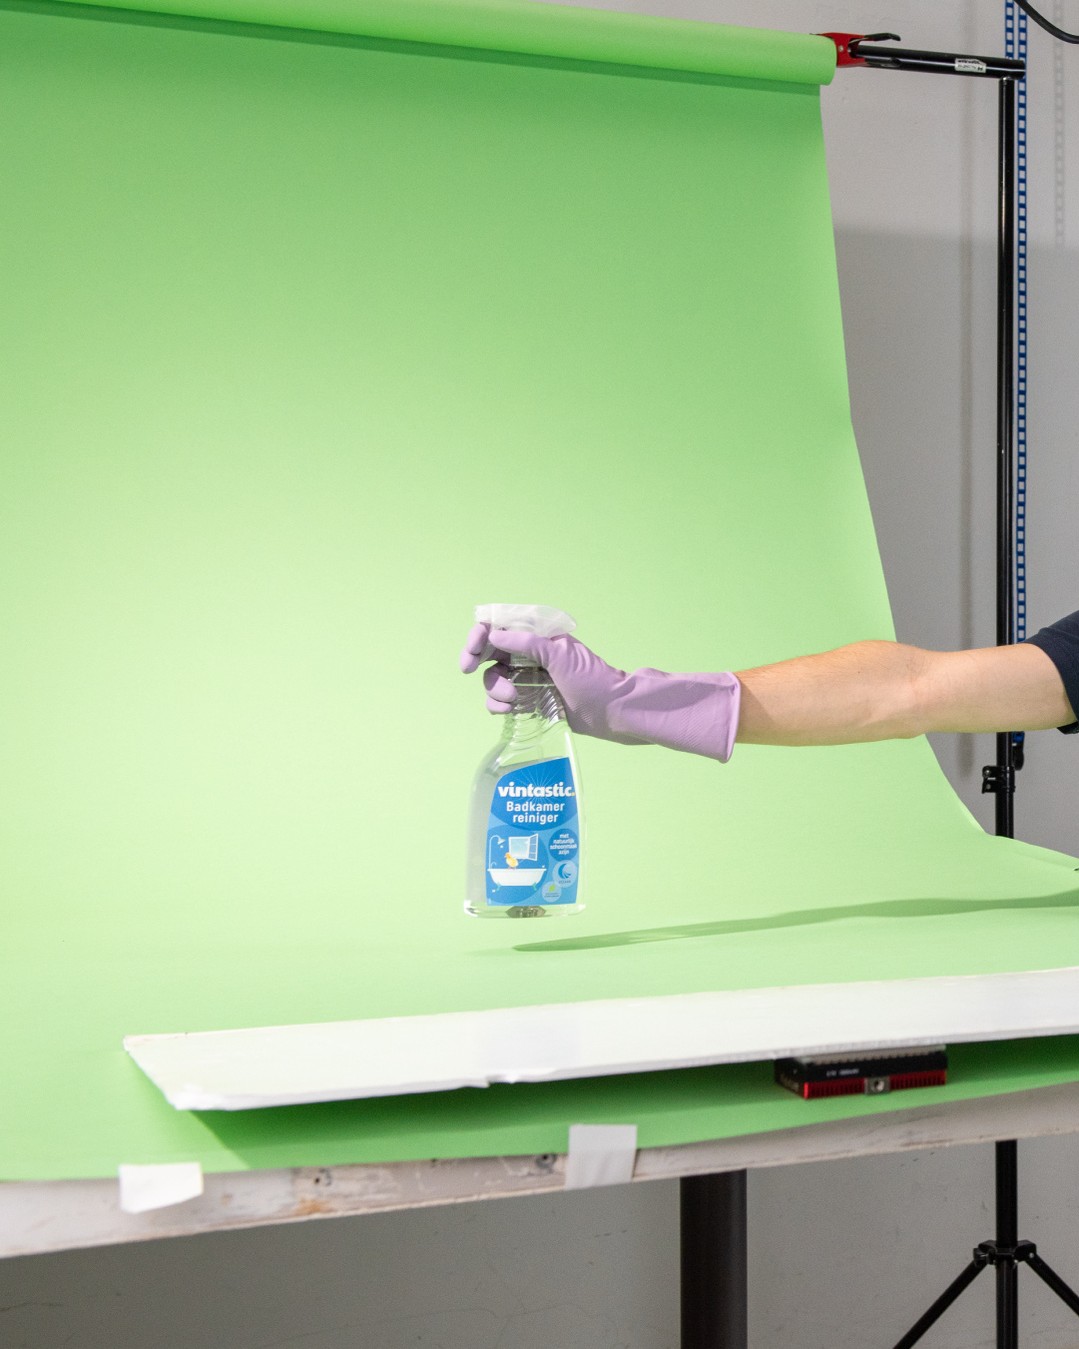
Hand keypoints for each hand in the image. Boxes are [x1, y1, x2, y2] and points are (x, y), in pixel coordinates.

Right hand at [460, 624, 740, 761]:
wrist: (611, 711)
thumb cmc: (591, 679)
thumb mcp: (559, 654)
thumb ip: (525, 643)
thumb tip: (494, 635)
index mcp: (536, 638)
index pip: (498, 628)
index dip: (479, 636)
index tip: (472, 651)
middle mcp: (528, 656)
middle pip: (488, 653)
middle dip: (477, 660)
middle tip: (467, 669)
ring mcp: (527, 680)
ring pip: (492, 680)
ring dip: (496, 689)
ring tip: (517, 699)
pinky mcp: (529, 703)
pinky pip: (500, 703)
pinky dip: (499, 707)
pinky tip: (512, 711)